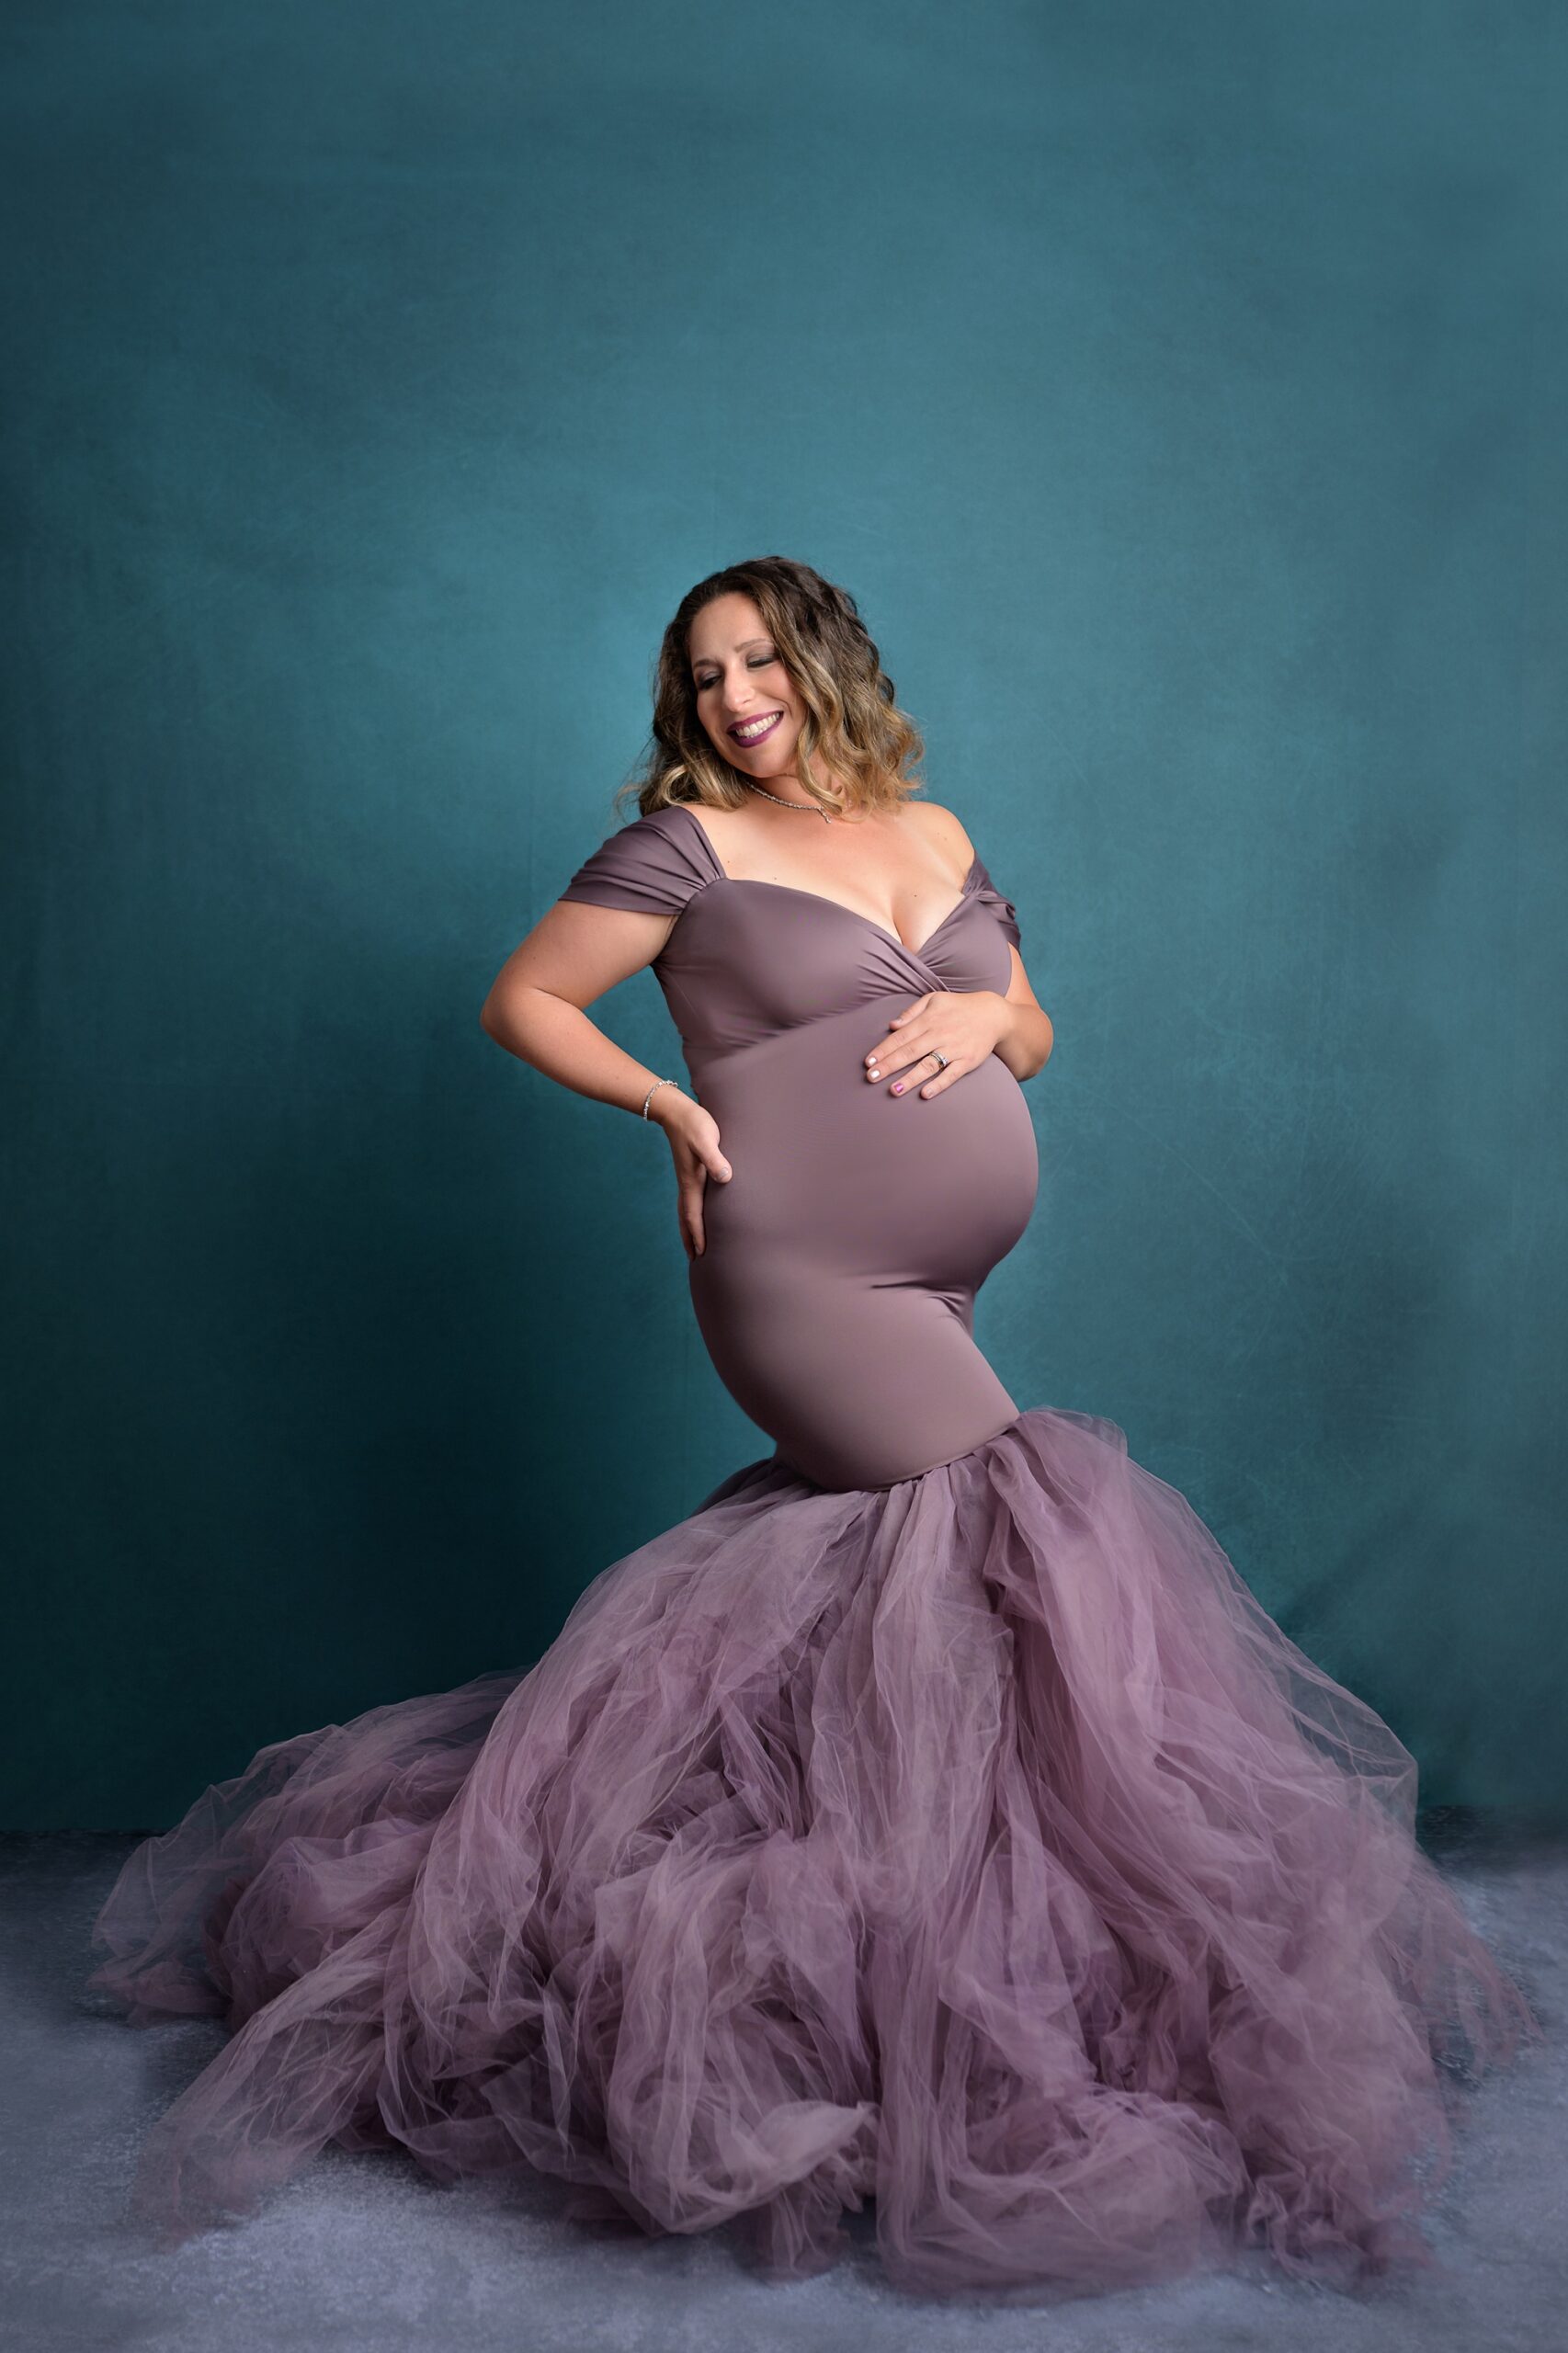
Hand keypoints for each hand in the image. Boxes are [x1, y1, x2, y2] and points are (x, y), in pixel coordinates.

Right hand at [652, 1091, 731, 1258]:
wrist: (677, 1110)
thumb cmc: (695, 1123)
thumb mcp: (706, 1138)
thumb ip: (714, 1157)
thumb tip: (725, 1178)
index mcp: (692, 1181)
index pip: (694, 1215)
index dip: (698, 1235)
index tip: (702, 1255)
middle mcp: (687, 1184)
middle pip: (686, 1218)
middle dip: (690, 1239)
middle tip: (695, 1261)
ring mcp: (687, 1178)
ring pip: (686, 1210)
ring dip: (688, 1229)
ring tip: (693, 1245)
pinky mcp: (690, 1171)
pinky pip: (689, 1200)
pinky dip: (690, 1214)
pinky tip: (697, 1214)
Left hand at [861, 989, 1008, 1100]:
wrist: (993, 1014)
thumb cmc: (958, 1007)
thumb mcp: (934, 1000)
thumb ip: (912, 1012)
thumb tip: (892, 1026)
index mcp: (929, 1019)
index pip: (901, 1036)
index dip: (884, 1050)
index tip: (868, 1063)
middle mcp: (940, 1034)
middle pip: (910, 1052)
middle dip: (890, 1065)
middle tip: (871, 1078)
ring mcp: (955, 1048)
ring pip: (929, 1065)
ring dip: (910, 1078)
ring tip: (894, 1090)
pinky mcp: (968, 1061)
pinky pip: (952, 1074)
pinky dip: (939, 1084)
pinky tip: (925, 1094)